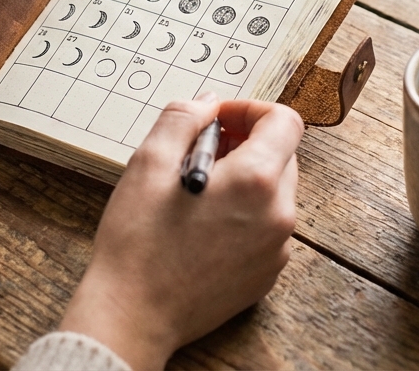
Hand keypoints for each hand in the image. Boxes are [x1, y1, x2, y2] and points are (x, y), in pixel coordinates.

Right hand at [59, 94, 303, 369]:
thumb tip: (209, 103)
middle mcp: (279, 215)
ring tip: (197, 192)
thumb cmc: (138, 243)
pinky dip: (244, 215)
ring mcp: (276, 249)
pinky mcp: (266, 274)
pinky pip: (267, 228)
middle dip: (245, 144)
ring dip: (244, 180)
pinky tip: (203, 226)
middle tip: (199, 153)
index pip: (284, 121)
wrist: (134, 316)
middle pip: (281, 156)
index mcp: (256, 181)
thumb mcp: (149, 164)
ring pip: (273, 193)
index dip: (249, 110)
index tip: (217, 120)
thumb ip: (184, 119)